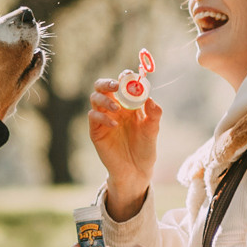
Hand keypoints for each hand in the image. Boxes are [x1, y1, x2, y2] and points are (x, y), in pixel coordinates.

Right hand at [88, 79, 161, 218]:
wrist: (136, 171)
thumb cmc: (145, 148)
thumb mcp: (153, 130)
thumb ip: (154, 114)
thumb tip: (150, 99)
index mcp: (129, 103)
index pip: (123, 83)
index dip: (125, 77)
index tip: (130, 76)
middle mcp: (114, 108)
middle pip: (102, 86)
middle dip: (107, 82)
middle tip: (116, 85)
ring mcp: (103, 119)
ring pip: (95, 98)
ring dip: (105, 99)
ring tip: (117, 109)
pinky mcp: (96, 131)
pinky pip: (93, 117)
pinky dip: (102, 117)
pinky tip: (114, 124)